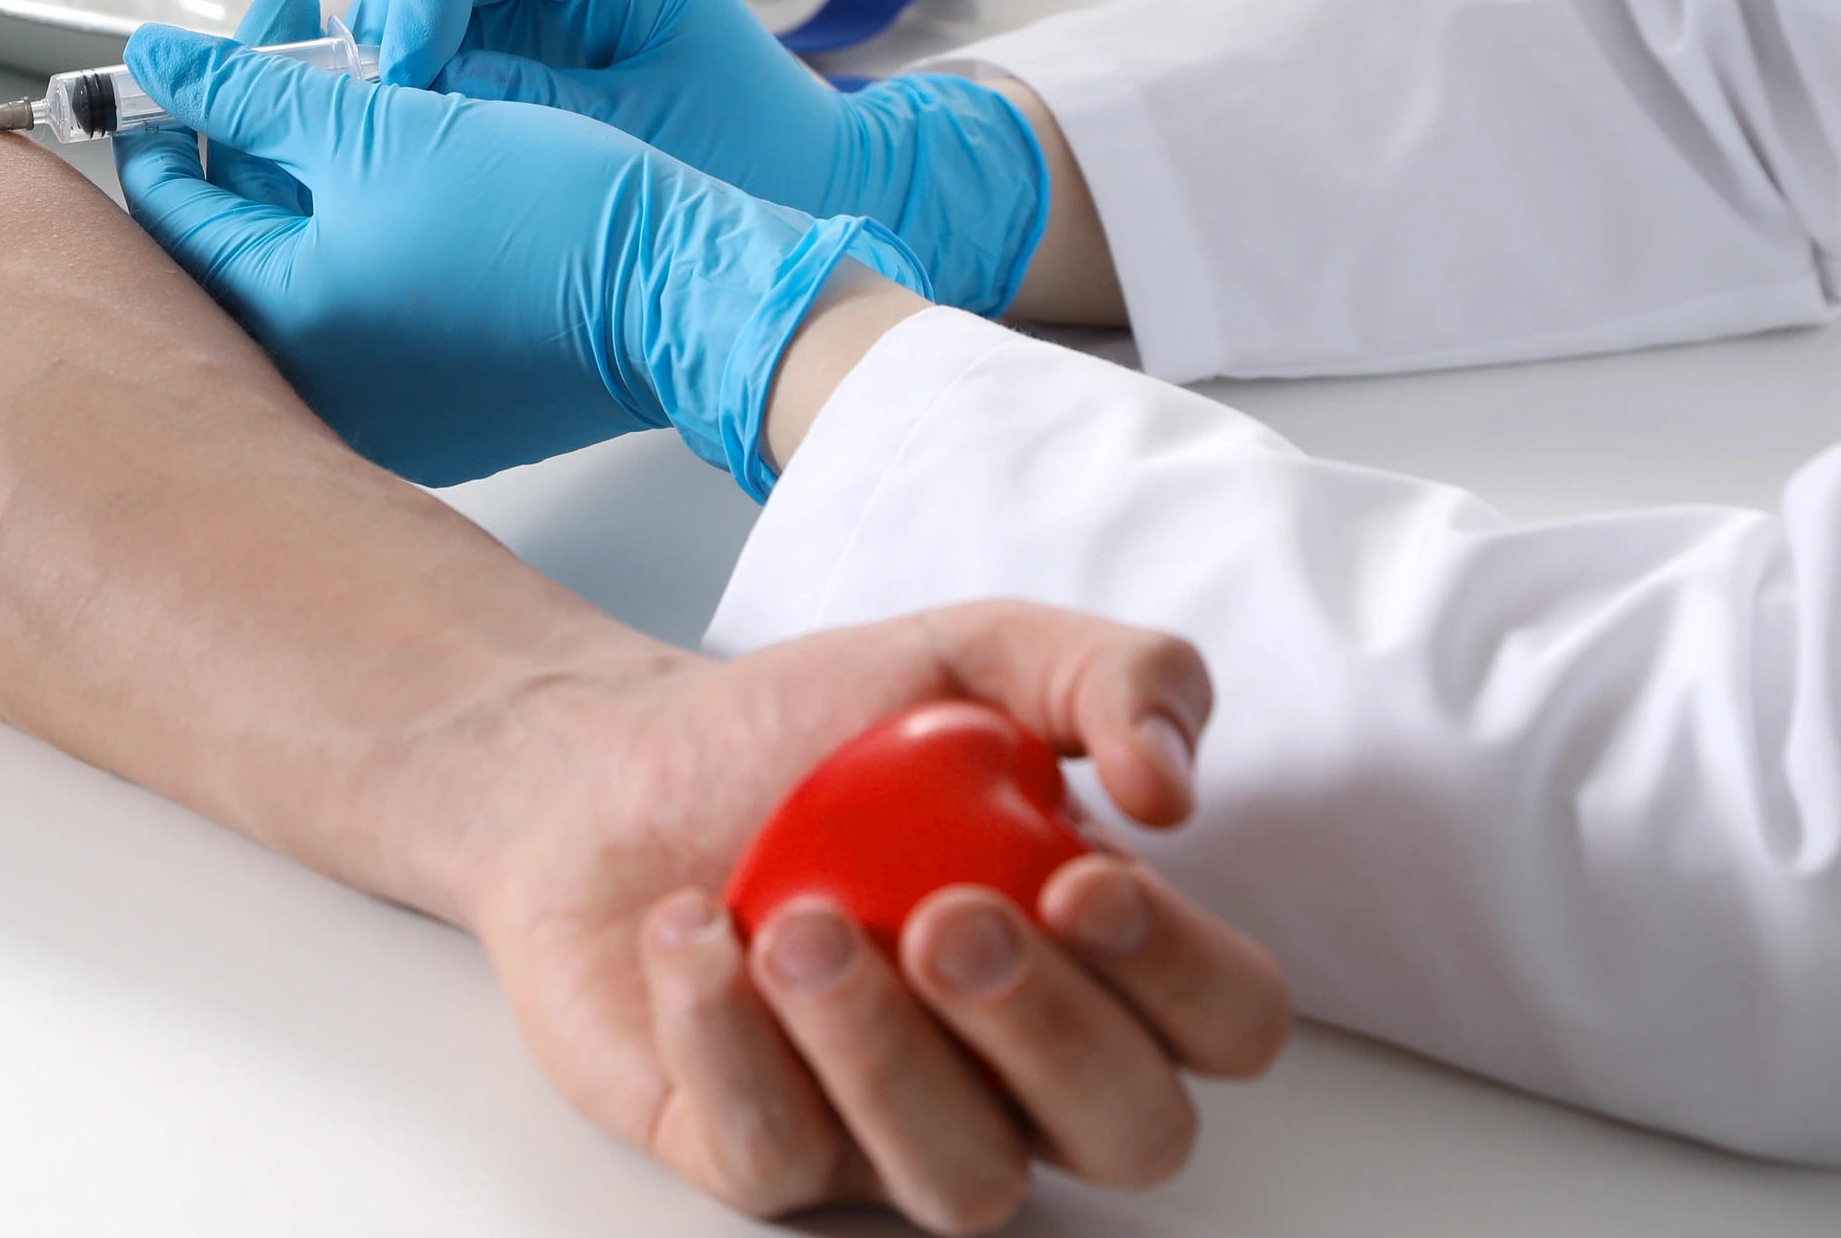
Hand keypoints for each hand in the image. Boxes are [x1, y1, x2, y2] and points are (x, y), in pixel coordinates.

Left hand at [116, 15, 920, 490]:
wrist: (685, 294)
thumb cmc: (549, 215)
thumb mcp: (380, 124)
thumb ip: (251, 90)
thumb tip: (163, 60)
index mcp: (282, 324)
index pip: (172, 212)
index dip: (174, 114)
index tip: (194, 50)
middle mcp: (314, 387)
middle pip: (236, 234)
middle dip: (255, 120)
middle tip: (290, 30)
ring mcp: (378, 408)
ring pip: (303, 263)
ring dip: (312, 164)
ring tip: (358, 78)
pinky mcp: (439, 410)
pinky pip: (365, 305)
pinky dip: (364, 227)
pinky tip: (404, 160)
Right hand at [351, 0, 1050, 316]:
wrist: (806, 201)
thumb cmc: (755, 162)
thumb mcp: (646, 136)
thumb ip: (537, 105)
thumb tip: (430, 87)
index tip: (407, 63)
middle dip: (399, 8)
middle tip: (382, 99)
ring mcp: (546, 16)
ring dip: (395, 49)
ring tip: (388, 124)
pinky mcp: (526, 64)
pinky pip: (446, 52)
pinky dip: (416, 85)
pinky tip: (409, 138)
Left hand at [464, 603, 1289, 1231]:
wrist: (613, 762)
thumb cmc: (805, 733)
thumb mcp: (970, 657)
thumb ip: (1111, 676)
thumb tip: (1175, 781)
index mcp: (1100, 961)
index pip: (1227, 1022)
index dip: (1183, 973)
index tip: (1083, 876)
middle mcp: (1020, 1073)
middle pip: (1129, 1135)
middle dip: (1049, 1033)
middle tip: (945, 918)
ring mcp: (891, 1132)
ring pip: (964, 1181)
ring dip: (883, 1054)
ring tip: (795, 926)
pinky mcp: (758, 1155)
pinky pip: (777, 1158)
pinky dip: (730, 1043)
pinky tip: (693, 934)